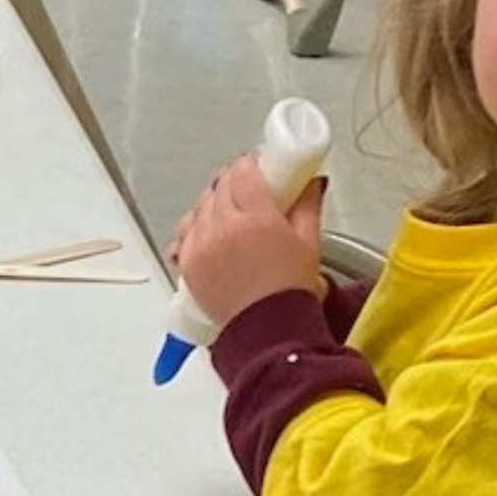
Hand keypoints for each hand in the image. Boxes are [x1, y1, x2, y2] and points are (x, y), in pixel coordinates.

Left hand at [168, 156, 327, 330]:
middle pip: (221, 186)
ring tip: (232, 211)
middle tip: (250, 186)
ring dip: (214, 201)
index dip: (252, 163)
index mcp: (256, 218)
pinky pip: (186, 230)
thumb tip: (310, 181)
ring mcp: (200, 244)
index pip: (244, 171)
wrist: (269, 332)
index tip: (260, 165)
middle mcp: (222, 227)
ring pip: (200, 205)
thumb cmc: (290, 292)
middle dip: (234, 180)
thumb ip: (307, 204)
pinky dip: (197, 225)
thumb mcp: (308, 242)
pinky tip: (211, 230)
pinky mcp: (187, 262)